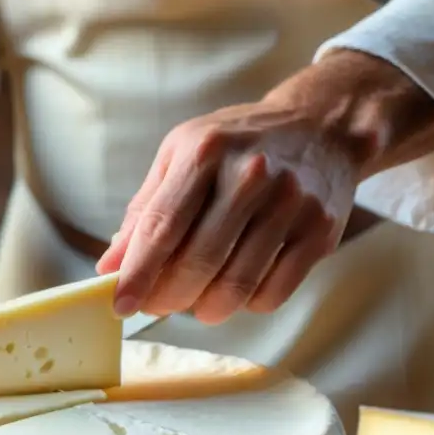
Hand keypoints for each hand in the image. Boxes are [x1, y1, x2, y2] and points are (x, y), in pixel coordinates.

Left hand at [96, 49, 433, 323]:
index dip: (137, 274)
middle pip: (197, 263)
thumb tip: (110, 267)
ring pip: (236, 286)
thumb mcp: (182, 155)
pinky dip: (246, 305)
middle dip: (168, 298)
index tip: (120, 305)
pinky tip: (237, 289)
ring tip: (197, 302)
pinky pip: (273, 293)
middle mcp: (249, 175)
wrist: (323, 126)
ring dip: (206, 308)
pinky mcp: (319, 232)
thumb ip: (145, 210)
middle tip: (157, 305)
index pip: (161, 228)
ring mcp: (289, 204)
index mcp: (204, 152)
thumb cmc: (238, 144)